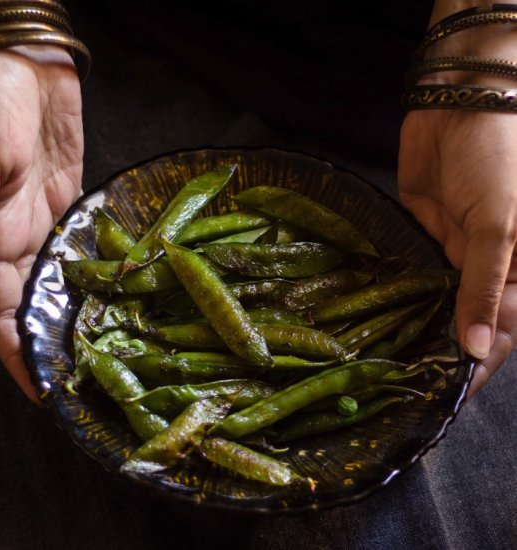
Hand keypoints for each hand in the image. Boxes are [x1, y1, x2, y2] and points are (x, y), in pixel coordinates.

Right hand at [0, 46, 82, 402]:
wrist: (26, 70)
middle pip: (34, 309)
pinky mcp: (73, 211)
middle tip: (90, 382)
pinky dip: (99, 277)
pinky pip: (86, 252)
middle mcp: (15, 246)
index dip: (17, 355)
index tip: (44, 393)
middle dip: (56, 345)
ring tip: (112, 353)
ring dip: (82, 317)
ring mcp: (47, 230)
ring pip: (63, 286)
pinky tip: (121, 299)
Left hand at [399, 109, 516, 398]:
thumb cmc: (500, 159)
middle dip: (440, 350)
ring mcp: (451, 252)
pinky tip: (373, 317)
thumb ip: (487, 284)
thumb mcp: (502, 225)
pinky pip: (409, 271)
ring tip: (382, 361)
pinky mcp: (419, 234)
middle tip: (405, 385)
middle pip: (463, 321)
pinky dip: (395, 292)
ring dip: (414, 326)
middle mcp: (484, 267)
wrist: (459, 103)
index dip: (478, 363)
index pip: (498, 330)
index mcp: (516, 270)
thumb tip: (476, 345)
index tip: (448, 396)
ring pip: (433, 300)